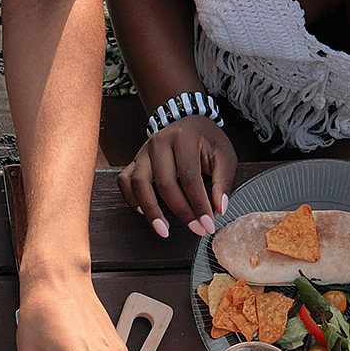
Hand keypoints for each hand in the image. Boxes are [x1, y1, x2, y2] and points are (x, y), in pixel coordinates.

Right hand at [117, 116, 233, 239]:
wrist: (188, 121)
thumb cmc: (206, 140)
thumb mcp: (224, 156)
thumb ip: (223, 182)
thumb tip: (219, 209)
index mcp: (184, 138)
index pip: (190, 177)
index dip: (199, 205)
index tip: (207, 224)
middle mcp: (159, 142)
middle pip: (165, 184)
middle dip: (181, 212)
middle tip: (196, 229)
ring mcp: (143, 151)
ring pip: (139, 184)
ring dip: (151, 211)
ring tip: (163, 229)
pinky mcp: (135, 161)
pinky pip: (125, 181)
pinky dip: (131, 198)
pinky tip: (143, 211)